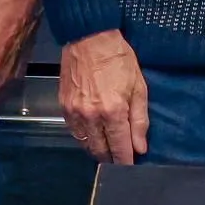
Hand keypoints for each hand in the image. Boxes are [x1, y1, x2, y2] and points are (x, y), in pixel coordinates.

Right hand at [59, 30, 148, 164]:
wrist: (88, 37)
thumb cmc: (118, 59)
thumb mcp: (138, 87)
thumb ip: (139, 120)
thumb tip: (140, 147)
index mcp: (113, 112)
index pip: (120, 149)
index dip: (126, 162)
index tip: (131, 167)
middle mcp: (91, 117)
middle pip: (101, 151)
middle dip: (112, 158)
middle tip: (120, 158)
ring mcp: (75, 113)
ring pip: (86, 145)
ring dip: (98, 150)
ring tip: (108, 149)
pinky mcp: (63, 107)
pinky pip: (74, 133)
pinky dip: (84, 138)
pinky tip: (93, 135)